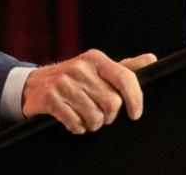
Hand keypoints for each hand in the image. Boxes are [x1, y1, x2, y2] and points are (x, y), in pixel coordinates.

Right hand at [21, 49, 156, 134]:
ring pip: (94, 117)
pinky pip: (75, 123)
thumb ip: (125, 68)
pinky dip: (77, 127)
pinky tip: (72, 119)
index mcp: (95, 58)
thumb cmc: (74, 78)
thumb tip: (151, 59)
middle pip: (112, 103)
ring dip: (91, 123)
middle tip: (99, 113)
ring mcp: (63, 82)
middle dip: (108, 115)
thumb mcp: (98, 69)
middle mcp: (80, 67)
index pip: (125, 78)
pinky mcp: (50, 98)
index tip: (135, 114)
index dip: (135, 99)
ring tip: (84, 116)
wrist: (34, 84)